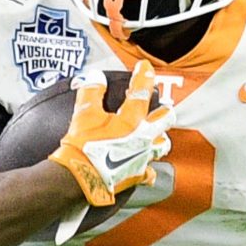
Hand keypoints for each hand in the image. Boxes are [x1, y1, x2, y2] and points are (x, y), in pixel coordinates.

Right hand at [53, 60, 172, 206]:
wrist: (79, 178)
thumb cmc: (82, 147)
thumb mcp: (84, 114)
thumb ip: (92, 92)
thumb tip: (96, 76)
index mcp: (131, 120)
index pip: (142, 91)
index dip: (144, 75)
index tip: (145, 67)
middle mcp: (143, 138)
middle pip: (165, 119)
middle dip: (164, 109)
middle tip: (161, 105)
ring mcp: (143, 157)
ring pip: (163, 145)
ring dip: (160, 138)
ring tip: (156, 135)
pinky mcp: (138, 175)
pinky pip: (150, 172)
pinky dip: (148, 168)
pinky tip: (145, 166)